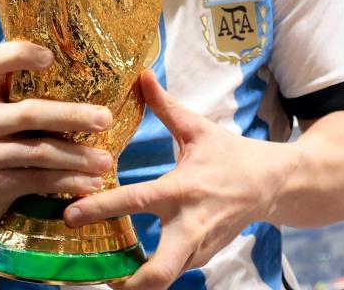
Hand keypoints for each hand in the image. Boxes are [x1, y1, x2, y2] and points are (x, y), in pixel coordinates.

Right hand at [0, 41, 113, 237]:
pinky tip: (92, 184)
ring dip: (78, 157)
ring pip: (40, 151)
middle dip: (72, 115)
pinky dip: (69, 182)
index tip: (50, 56)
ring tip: (106, 161)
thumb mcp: (2, 117)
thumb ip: (29, 99)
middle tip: (106, 119)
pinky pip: (38, 180)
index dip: (18, 53)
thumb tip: (94, 83)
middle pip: (29, 112)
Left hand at [62, 70, 294, 289]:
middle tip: (95, 279)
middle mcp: (190, 225)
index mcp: (184, 189)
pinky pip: (174, 271)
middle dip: (127, 285)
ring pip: (165, 278)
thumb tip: (142, 74)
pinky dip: (151, 274)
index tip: (71, 215)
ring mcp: (199, 247)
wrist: (272, 184)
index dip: (102, 209)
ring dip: (135, 283)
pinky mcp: (203, 258)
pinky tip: (129, 268)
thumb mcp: (198, 128)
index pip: (137, 201)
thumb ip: (166, 106)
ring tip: (103, 276)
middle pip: (159, 272)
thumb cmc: (231, 154)